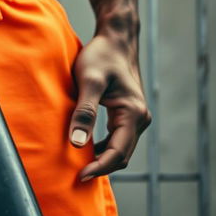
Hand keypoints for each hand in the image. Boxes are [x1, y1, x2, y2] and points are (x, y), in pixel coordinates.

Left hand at [68, 33, 150, 180]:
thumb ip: (84, 111)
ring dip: (101, 159)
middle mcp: (140, 118)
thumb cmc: (101, 56)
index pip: (118, 153)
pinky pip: (117, 138)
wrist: (114, 39)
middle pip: (121, 155)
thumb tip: (76, 143)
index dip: (99, 168)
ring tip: (77, 166)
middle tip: (75, 176)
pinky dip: (103, 147)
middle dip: (100, 167)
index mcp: (133, 113)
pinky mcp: (127, 113)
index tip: (79, 176)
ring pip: (120, 148)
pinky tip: (85, 148)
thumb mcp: (89, 81)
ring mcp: (135, 117)